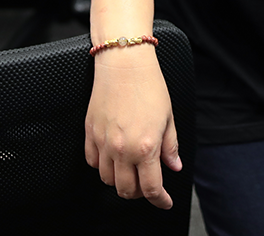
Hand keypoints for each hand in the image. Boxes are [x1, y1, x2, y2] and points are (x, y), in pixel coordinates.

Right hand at [85, 45, 182, 208]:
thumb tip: (173, 166)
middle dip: (139, 193)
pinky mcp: (90, 132)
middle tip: (147, 184)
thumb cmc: (148, 85)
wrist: (124, 62)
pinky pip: (92, 161)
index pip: (151, 189)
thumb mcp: (168, 117)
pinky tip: (112, 158)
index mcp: (145, 147)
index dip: (160, 200)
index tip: (164, 201)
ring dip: (120, 180)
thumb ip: (170, 146)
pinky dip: (102, 166)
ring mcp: (103, 142)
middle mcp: (122, 149)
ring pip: (107, 179)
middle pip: (126, 190)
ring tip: (130, 170)